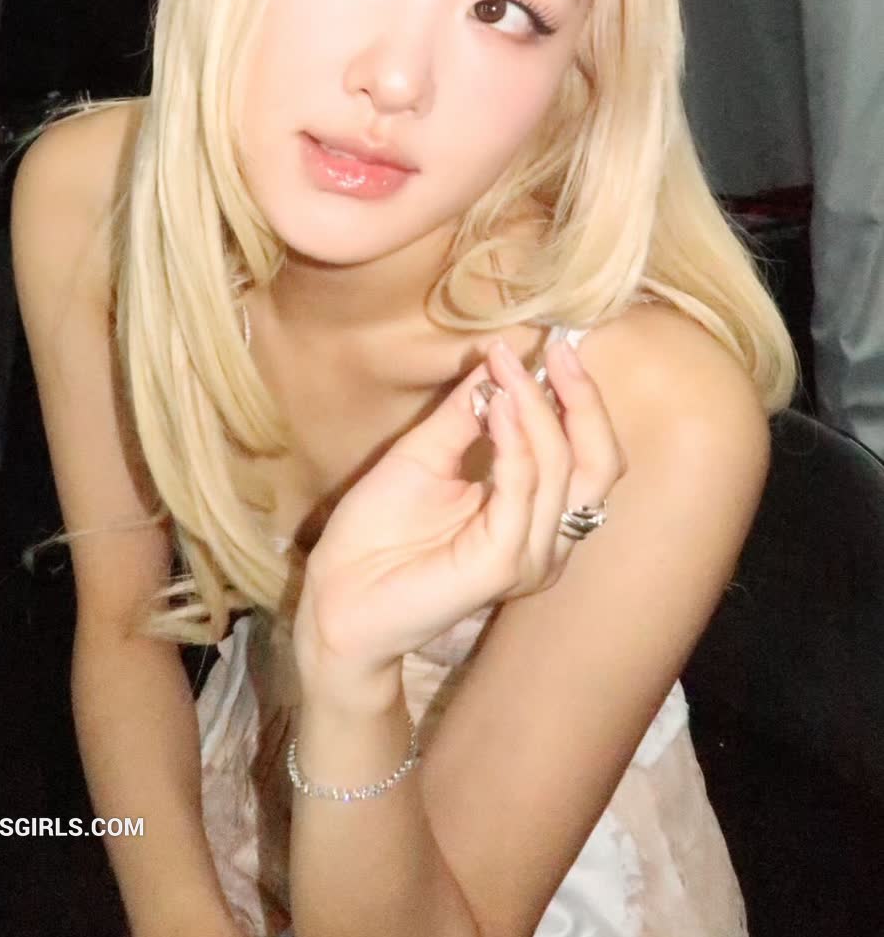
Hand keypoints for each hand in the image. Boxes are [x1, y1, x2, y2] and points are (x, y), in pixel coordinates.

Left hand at [295, 336, 624, 683]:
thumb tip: (499, 359)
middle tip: (554, 351)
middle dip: (583, 401)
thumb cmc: (377, 530)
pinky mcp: (502, 566)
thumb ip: (468, 412)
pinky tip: (499, 405)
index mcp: (536, 515)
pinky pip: (522, 492)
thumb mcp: (428, 451)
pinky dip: (515, 442)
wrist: (336, 592)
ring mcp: (529, 557)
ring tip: (505, 368)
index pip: (589, 454)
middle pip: (599, 464)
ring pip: (563, 471)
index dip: (580, 398)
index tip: (553, 345)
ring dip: (537, 409)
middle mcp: (546, 540)